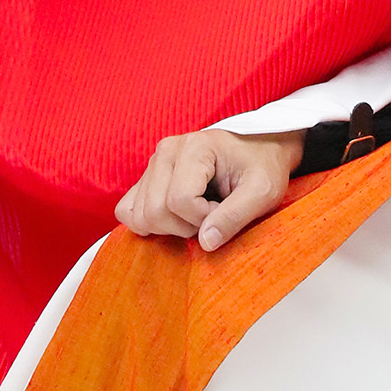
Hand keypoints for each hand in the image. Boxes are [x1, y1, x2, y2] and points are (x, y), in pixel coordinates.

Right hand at [115, 128, 303, 253]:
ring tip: (199, 213)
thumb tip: (205, 243)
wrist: (260, 149)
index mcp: (194, 147)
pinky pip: (127, 211)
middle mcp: (166, 151)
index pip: (181, 200)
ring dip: (170, 227)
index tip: (226, 210)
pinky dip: (150, 224)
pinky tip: (178, 218)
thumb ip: (236, 215)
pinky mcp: (146, 178)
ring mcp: (152, 164)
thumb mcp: (263, 191)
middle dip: (186, 226)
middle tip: (212, 215)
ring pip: (138, 215)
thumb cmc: (263, 167)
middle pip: (154, 211)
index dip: (205, 218)